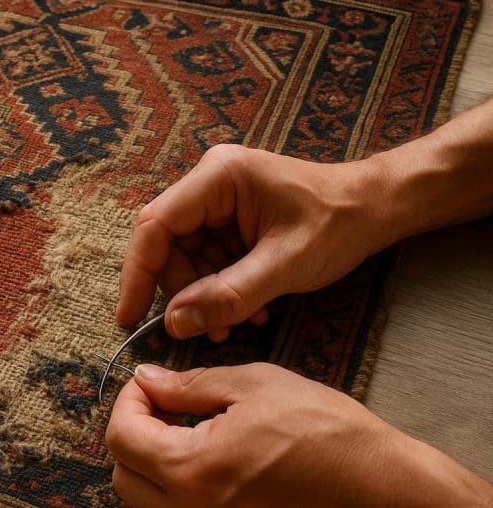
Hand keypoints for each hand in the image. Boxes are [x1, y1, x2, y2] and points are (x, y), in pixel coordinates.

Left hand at [104, 363, 492, 507]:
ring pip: (147, 503)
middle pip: (124, 475)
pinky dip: (178, 491)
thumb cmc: (330, 435)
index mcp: (192, 470)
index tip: (148, 385)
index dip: (128, 403)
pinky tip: (212, 464)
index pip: (121, 438)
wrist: (388, 501)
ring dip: (152, 465)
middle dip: (133, 435)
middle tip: (164, 407)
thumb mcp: (257, 386)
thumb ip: (189, 385)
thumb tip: (146, 381)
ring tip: (191, 432)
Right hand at [117, 145, 391, 340]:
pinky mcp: (229, 222)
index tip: (130, 317)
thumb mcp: (284, 266)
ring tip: (241, 321)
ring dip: (207, 297)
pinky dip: (223, 290)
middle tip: (209, 329)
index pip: (155, 226)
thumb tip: (175, 324)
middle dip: (185, 293)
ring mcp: (218, 203)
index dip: (138, 273)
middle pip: (169, 247)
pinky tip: (252, 308)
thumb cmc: (339, 223)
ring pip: (187, 259)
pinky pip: (208, 262)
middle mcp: (210, 184)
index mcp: (218, 178)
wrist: (377, 209)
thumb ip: (228, 296)